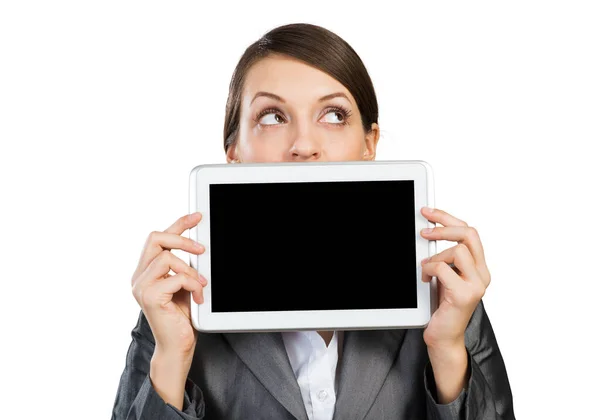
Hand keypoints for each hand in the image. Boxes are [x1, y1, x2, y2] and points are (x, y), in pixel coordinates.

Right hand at [131, 212, 206, 358]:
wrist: (178, 346)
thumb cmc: (181, 317)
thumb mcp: (184, 284)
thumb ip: (184, 266)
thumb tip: (199, 245)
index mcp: (146, 271)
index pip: (159, 238)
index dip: (178, 224)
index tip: (197, 216)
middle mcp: (139, 276)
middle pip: (155, 238)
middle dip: (182, 239)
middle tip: (202, 249)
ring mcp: (141, 286)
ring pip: (168, 258)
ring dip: (191, 270)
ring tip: (201, 285)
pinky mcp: (150, 297)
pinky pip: (177, 277)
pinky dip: (194, 285)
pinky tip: (199, 298)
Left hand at [419, 206, 490, 349]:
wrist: (444, 337)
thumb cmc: (443, 306)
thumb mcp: (446, 275)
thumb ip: (445, 257)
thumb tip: (429, 230)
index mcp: (479, 267)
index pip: (469, 232)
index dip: (447, 218)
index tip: (429, 213)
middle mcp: (482, 274)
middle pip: (469, 234)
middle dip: (443, 227)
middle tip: (424, 230)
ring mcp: (476, 285)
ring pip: (457, 250)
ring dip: (435, 256)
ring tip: (427, 269)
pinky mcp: (464, 295)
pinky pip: (442, 268)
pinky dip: (428, 270)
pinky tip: (425, 279)